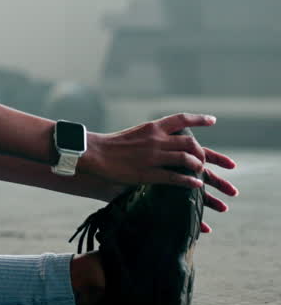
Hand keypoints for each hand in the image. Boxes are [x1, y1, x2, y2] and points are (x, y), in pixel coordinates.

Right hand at [84, 113, 239, 233]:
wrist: (92, 153)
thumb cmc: (110, 145)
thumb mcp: (134, 134)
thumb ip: (150, 136)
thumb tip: (161, 136)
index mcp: (152, 127)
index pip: (181, 119)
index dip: (199, 119)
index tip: (212, 120)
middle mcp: (156, 140)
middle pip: (191, 142)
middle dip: (203, 152)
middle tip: (204, 159)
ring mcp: (153, 157)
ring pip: (187, 160)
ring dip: (197, 166)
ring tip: (200, 173)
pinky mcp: (148, 174)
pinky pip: (175, 178)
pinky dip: (189, 181)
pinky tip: (195, 185)